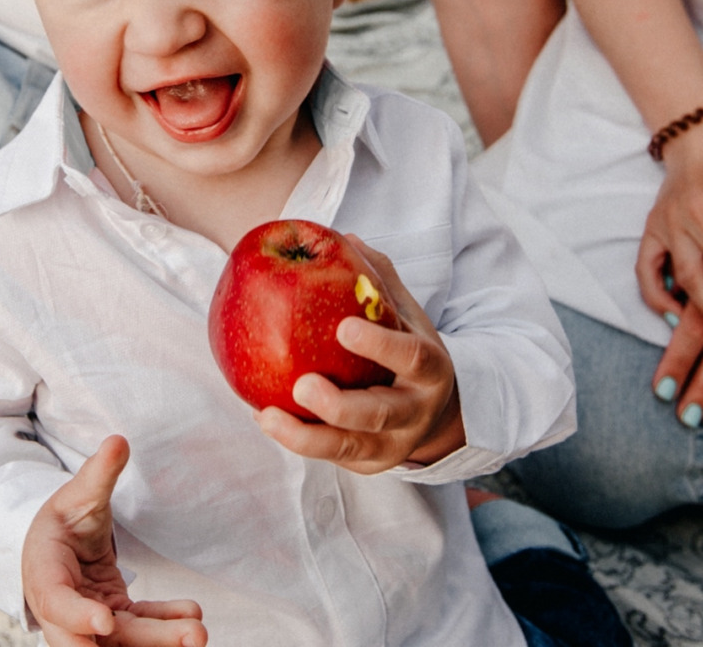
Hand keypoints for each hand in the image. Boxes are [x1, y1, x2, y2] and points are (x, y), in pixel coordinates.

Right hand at [22, 436, 206, 646]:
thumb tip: (118, 441)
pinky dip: (164, 624)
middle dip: (143, 640)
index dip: (77, 616)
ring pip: (122, 640)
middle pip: (95, 638)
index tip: (105, 621)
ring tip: (198, 630)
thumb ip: (98, 473)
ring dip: (161, 639)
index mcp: (43, 574)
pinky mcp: (114, 623)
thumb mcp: (77, 494)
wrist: (58, 545)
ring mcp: (89, 622)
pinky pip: (139, 628)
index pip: (56, 602)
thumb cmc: (63, 520)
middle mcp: (62, 609)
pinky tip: (190, 614)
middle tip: (190, 634)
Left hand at [256, 237, 464, 472]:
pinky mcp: (368, 464)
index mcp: (431, 369)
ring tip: (266, 416)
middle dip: (339, 405)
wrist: (438, 411)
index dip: (380, 345)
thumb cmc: (409, 348)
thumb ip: (378, 279)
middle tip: (301, 385)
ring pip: (349, 447)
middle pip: (378, 415)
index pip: (411, 357)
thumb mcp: (407, 314)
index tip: (343, 327)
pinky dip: (298, 439)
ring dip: (306, 436)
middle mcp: (415, 412)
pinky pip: (331, 457)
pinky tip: (264, 417)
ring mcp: (392, 444)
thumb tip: (344, 237)